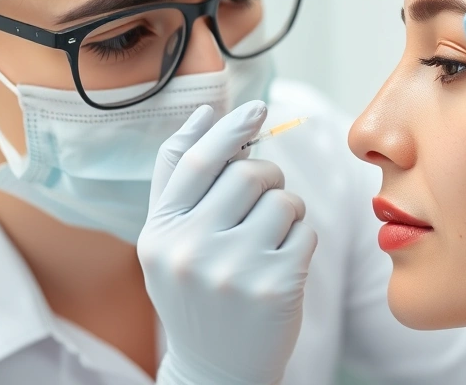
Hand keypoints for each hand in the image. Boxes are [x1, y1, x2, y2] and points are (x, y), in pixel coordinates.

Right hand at [138, 101, 317, 384]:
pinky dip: (300, 240)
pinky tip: (281, 265)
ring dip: (287, 209)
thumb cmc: (196, 295)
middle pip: (247, 173)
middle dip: (266, 176)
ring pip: (283, 199)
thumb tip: (205, 114)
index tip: (256, 108)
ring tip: (271, 238)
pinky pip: (305, 232)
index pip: (196, 161)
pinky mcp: (275, 286)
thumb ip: (179, 181)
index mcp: (160, 234)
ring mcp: (234, 270)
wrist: (216, 370)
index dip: (229, 128)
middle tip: (264, 198)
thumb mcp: (167, 243)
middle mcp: (190, 250)